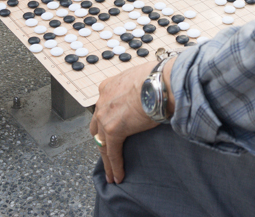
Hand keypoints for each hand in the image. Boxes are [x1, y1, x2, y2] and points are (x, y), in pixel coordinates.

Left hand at [91, 62, 160, 183]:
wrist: (157, 82)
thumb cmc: (156, 78)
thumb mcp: (140, 78)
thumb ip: (137, 89)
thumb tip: (150, 96)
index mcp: (108, 87)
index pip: (103, 108)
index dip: (106, 120)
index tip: (109, 129)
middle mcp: (102, 101)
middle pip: (97, 126)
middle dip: (102, 140)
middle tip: (107, 151)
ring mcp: (105, 116)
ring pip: (102, 143)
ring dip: (106, 159)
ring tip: (110, 172)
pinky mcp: (114, 131)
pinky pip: (113, 153)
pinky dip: (115, 166)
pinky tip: (118, 177)